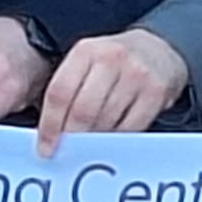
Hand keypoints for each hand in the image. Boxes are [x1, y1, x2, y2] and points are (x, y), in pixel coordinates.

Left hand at [36, 28, 190, 155]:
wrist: (156, 49)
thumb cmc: (113, 61)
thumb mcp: (87, 62)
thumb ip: (68, 90)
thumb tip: (50, 132)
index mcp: (85, 51)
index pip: (60, 92)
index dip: (50, 124)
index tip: (45, 147)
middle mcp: (110, 59)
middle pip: (82, 110)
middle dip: (71, 137)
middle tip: (66, 153)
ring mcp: (136, 74)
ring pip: (106, 121)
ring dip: (94, 141)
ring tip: (87, 147)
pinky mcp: (156, 92)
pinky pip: (130, 128)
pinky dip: (117, 140)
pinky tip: (110, 141)